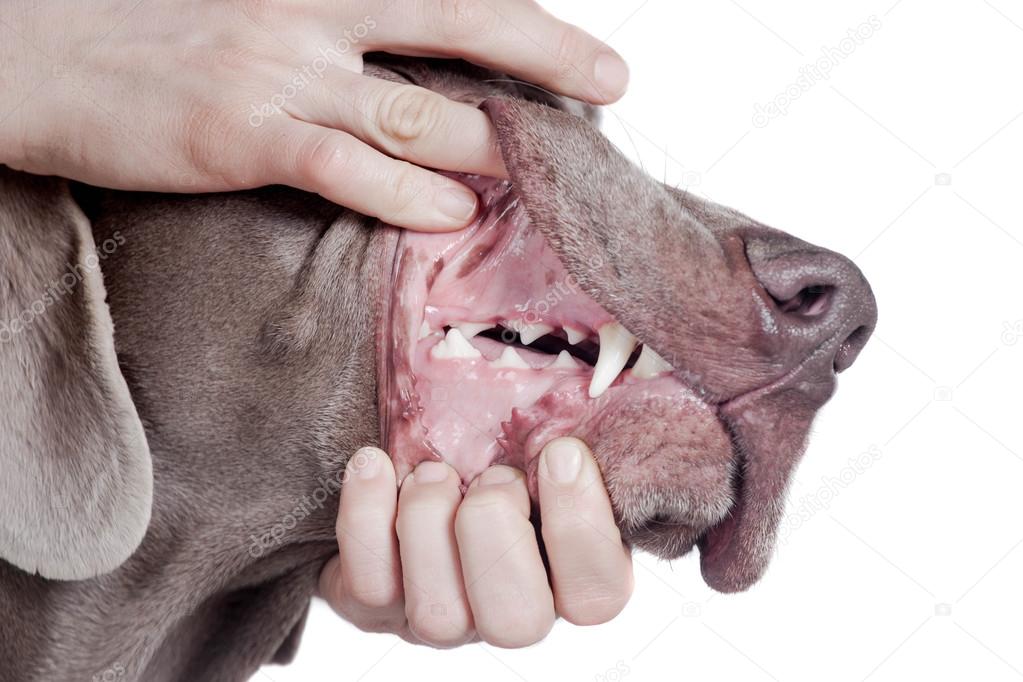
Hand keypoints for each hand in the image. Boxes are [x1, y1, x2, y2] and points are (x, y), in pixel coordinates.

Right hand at [0, 0, 628, 229]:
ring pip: (417, 107)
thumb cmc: (147, 30)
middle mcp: (311, 10)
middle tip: (613, 81)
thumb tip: (400, 63)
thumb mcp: (253, 6)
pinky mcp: (242, 133)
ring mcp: (279, 70)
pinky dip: (410, 191)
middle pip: (456, 22)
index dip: (514, 15)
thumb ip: (331, 26)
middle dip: (545, 53)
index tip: (571, 45)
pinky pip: (348, 166)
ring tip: (546, 171)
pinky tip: (454, 213)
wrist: (34, 52)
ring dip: (493, 141)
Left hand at [318, 438, 633, 646]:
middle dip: (496, 532)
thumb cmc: (499, 452)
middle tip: (490, 476)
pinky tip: (374, 463)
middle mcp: (508, 613)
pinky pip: (368, 585)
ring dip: (430, 523)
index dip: (581, 526)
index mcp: (569, 578)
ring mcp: (441, 621)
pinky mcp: (375, 609)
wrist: (416, 465)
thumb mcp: (544, 441)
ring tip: (432, 471)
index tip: (561, 451)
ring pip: (438, 614)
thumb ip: (573, 431)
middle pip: (515, 622)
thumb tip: (604, 391)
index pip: (595, 595)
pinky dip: (365, 515)